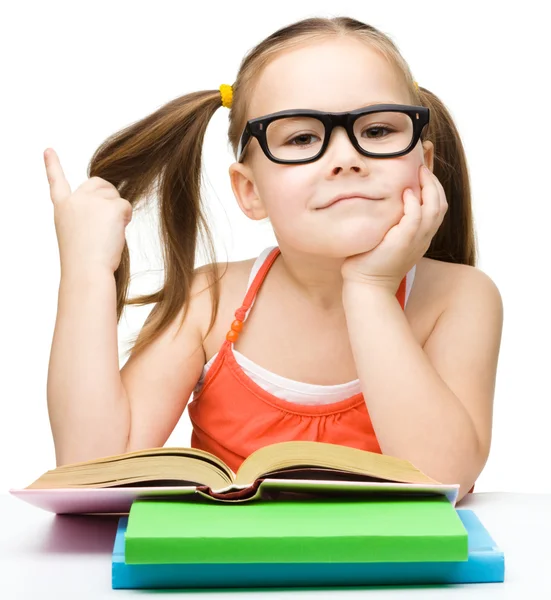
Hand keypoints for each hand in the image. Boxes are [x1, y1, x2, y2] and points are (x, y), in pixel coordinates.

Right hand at [44, 148, 132, 275]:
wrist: (86, 270)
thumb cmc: (84, 260)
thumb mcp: (77, 233)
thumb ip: (87, 215)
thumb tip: (113, 208)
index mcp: (63, 208)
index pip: (57, 183)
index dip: (53, 166)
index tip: (48, 150)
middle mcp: (75, 199)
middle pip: (100, 184)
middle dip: (109, 197)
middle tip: (106, 223)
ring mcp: (92, 200)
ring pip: (115, 196)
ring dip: (117, 213)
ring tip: (106, 234)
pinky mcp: (111, 206)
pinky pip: (126, 206)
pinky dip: (126, 219)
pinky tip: (115, 233)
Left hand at [341, 164, 447, 291]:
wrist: (368, 286)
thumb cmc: (370, 263)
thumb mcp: (385, 239)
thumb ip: (390, 223)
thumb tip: (380, 204)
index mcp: (421, 237)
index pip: (436, 208)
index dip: (434, 188)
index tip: (424, 172)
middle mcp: (423, 238)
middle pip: (441, 205)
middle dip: (435, 183)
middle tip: (423, 167)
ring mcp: (416, 240)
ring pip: (434, 208)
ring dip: (429, 187)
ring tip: (420, 172)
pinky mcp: (403, 242)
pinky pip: (416, 218)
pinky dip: (413, 203)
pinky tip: (406, 191)